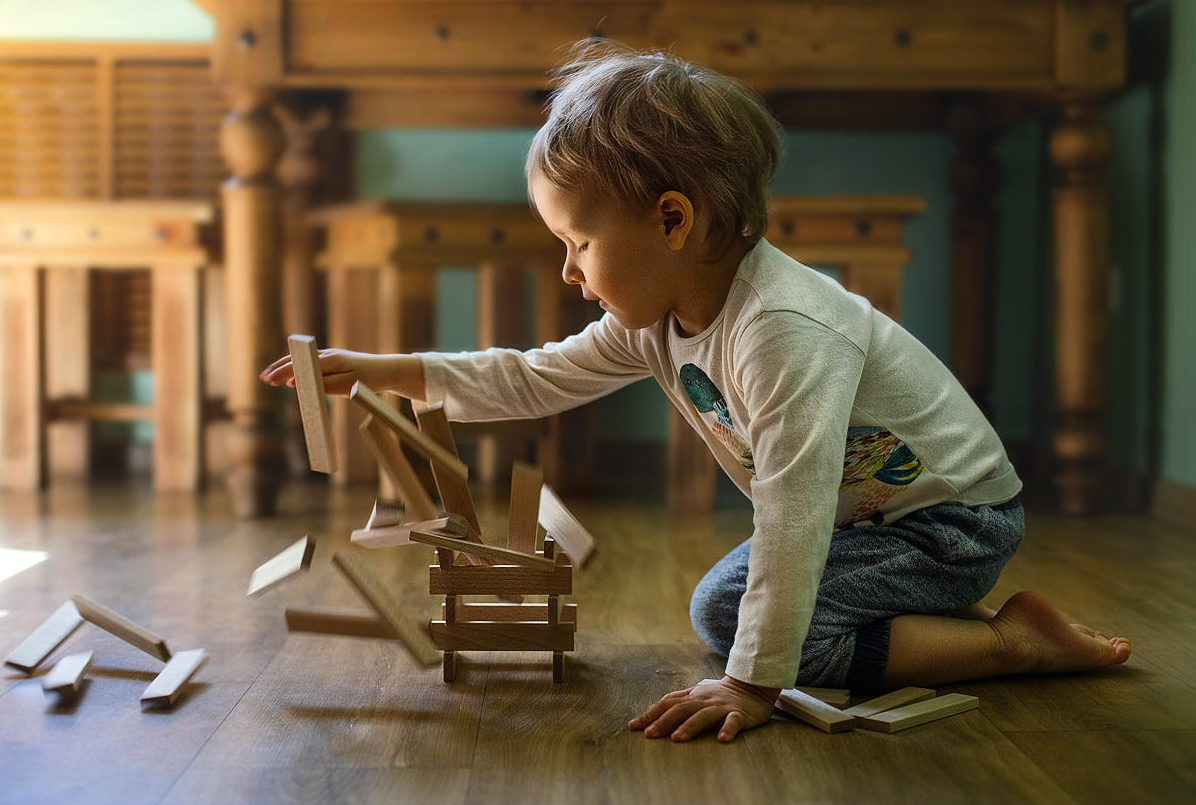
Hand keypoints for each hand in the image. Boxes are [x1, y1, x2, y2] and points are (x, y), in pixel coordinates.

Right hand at [259, 348, 421, 397]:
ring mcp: (330, 357)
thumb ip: (322, 385)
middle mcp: (328, 355)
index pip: (301, 366)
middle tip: (264, 379)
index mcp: (330, 360)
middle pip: (297, 360)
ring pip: (302, 361)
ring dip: (285, 367)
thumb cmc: (369, 380)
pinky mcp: (333, 362)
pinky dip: (296, 368)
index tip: (270, 380)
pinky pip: (310, 364)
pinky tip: (289, 378)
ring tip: (269, 376)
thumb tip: (297, 384)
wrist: (387, 371)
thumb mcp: (347, 386)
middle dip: (279, 369)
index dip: (284, 373)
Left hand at [628, 676, 779, 742]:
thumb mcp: (696, 693)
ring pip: (703, 716)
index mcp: (692, 696)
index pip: (667, 704)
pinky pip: (733, 722)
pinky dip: (727, 729)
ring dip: (689, 726)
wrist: (750, 686)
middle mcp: (703, 700)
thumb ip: (676, 700)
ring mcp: (721, 707)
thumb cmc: (718, 694)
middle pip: (681, 709)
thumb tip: (652, 710)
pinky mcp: (739, 714)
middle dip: (664, 722)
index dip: (650, 714)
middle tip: (649, 734)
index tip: (633, 726)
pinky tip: (722, 740)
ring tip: (677, 738)